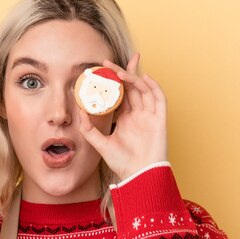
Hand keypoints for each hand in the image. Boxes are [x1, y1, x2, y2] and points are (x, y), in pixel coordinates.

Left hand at [78, 53, 167, 180]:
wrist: (139, 176)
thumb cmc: (123, 164)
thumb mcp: (101, 145)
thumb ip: (89, 129)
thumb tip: (80, 111)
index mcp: (124, 119)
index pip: (119, 95)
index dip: (111, 83)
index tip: (99, 72)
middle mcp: (137, 115)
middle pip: (131, 88)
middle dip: (122, 72)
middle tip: (108, 61)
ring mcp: (149, 116)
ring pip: (143, 90)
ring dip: (133, 78)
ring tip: (119, 71)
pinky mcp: (160, 120)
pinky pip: (159, 99)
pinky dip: (153, 87)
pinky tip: (143, 78)